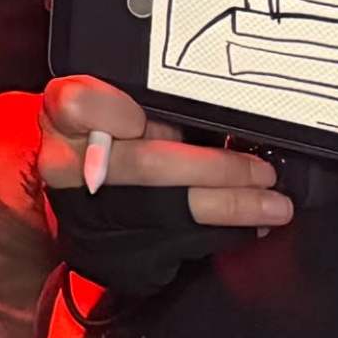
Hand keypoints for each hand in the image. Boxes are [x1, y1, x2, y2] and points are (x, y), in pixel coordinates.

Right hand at [0, 77, 291, 231]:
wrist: (77, 195)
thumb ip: (147, 95)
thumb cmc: (107, 135)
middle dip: (212, 169)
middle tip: (260, 170)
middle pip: (141, 166)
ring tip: (274, 203)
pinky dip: (220, 234)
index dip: (113, 110)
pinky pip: (176, 246)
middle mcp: (69, 163)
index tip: (148, 114)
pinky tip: (251, 225)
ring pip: (166, 213)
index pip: (79, 104)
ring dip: (230, 208)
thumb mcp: (116, 102)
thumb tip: (220, 84)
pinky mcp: (115, 253)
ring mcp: (90, 214)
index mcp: (64, 114)